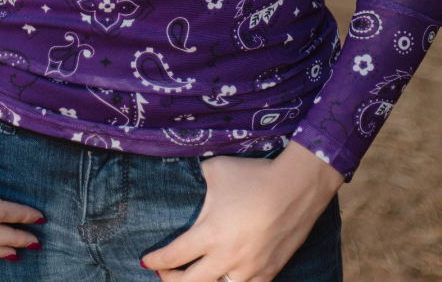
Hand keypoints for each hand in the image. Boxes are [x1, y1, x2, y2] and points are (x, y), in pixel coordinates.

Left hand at [141, 140, 342, 281]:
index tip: (145, 261)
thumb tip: (185, 178)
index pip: (174, 256)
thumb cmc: (253, 176)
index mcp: (210, 234)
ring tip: (192, 278)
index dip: (156, 261)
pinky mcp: (267, 274)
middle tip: (163, 273)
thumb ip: (197, 179)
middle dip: (170, 280)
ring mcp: (248, 270)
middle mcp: (226, 258)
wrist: (296, 188)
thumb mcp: (216, 170)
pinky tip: (224, 280)